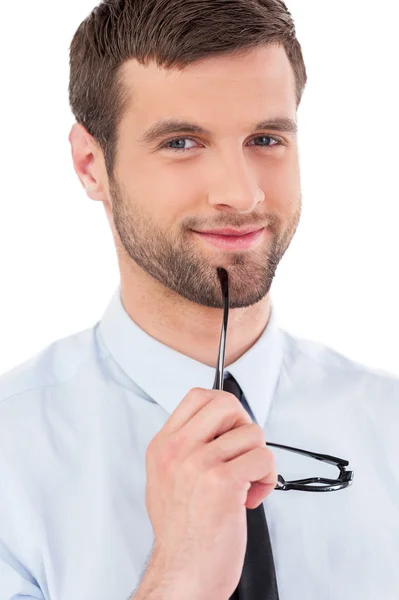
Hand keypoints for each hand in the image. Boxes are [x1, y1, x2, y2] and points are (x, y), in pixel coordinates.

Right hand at [143, 387, 276, 598]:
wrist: (183, 574)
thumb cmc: (180, 535)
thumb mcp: (164, 480)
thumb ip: (183, 449)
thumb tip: (216, 430)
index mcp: (163, 447)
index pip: (198, 397)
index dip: (224, 410)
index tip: (230, 431)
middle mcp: (177, 451)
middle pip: (226, 403)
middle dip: (244, 426)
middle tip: (242, 452)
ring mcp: (199, 464)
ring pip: (252, 433)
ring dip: (258, 459)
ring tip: (247, 482)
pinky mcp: (223, 482)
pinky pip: (264, 459)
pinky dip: (268, 479)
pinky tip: (252, 496)